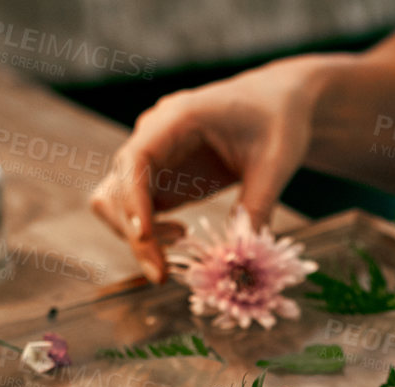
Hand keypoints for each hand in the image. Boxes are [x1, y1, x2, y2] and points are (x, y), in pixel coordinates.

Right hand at [89, 59, 323, 282]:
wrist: (278, 105)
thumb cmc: (278, 122)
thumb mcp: (277, 162)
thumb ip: (258, 204)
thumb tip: (243, 254)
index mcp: (178, 118)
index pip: (136, 160)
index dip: (133, 201)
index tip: (144, 239)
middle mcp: (154, 136)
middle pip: (117, 188)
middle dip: (133, 233)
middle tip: (163, 273)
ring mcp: (154, 158)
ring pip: (116, 202)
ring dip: (136, 233)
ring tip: (181, 243)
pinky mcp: (162, 178)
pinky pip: (136, 210)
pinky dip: (148, 232)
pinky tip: (182, 236)